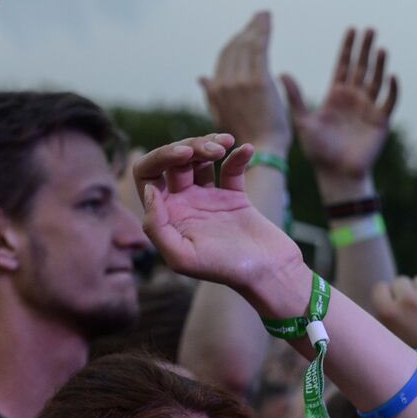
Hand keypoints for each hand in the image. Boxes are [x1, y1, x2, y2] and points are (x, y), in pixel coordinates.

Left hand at [134, 135, 303, 310]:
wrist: (269, 272)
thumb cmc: (225, 269)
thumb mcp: (182, 257)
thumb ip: (156, 226)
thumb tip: (149, 190)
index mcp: (166, 216)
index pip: (148, 176)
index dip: (160, 157)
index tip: (186, 155)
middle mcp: (183, 205)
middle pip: (173, 161)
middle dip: (189, 146)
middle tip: (212, 150)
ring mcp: (208, 199)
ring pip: (198, 159)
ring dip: (208, 145)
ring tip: (225, 145)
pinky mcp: (234, 196)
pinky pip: (230, 167)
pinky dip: (237, 155)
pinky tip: (247, 149)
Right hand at [198, 11, 290, 154]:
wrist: (262, 151)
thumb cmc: (248, 138)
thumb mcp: (223, 116)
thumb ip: (212, 94)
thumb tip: (201, 77)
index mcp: (215, 91)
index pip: (224, 58)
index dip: (235, 42)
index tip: (247, 31)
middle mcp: (223, 84)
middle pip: (234, 48)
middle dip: (246, 31)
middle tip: (258, 18)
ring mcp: (239, 82)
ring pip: (246, 45)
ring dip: (255, 27)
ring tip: (264, 15)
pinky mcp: (257, 80)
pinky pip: (258, 47)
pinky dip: (262, 30)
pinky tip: (267, 18)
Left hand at [282, 28, 397, 194]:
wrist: (335, 174)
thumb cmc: (319, 151)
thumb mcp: (303, 121)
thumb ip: (295, 98)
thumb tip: (281, 72)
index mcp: (336, 96)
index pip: (344, 66)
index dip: (348, 48)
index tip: (352, 30)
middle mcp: (354, 98)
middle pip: (362, 68)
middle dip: (365, 49)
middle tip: (369, 29)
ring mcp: (369, 108)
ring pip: (376, 81)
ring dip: (379, 65)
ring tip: (380, 47)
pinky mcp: (381, 121)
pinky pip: (389, 101)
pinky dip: (392, 89)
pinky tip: (391, 75)